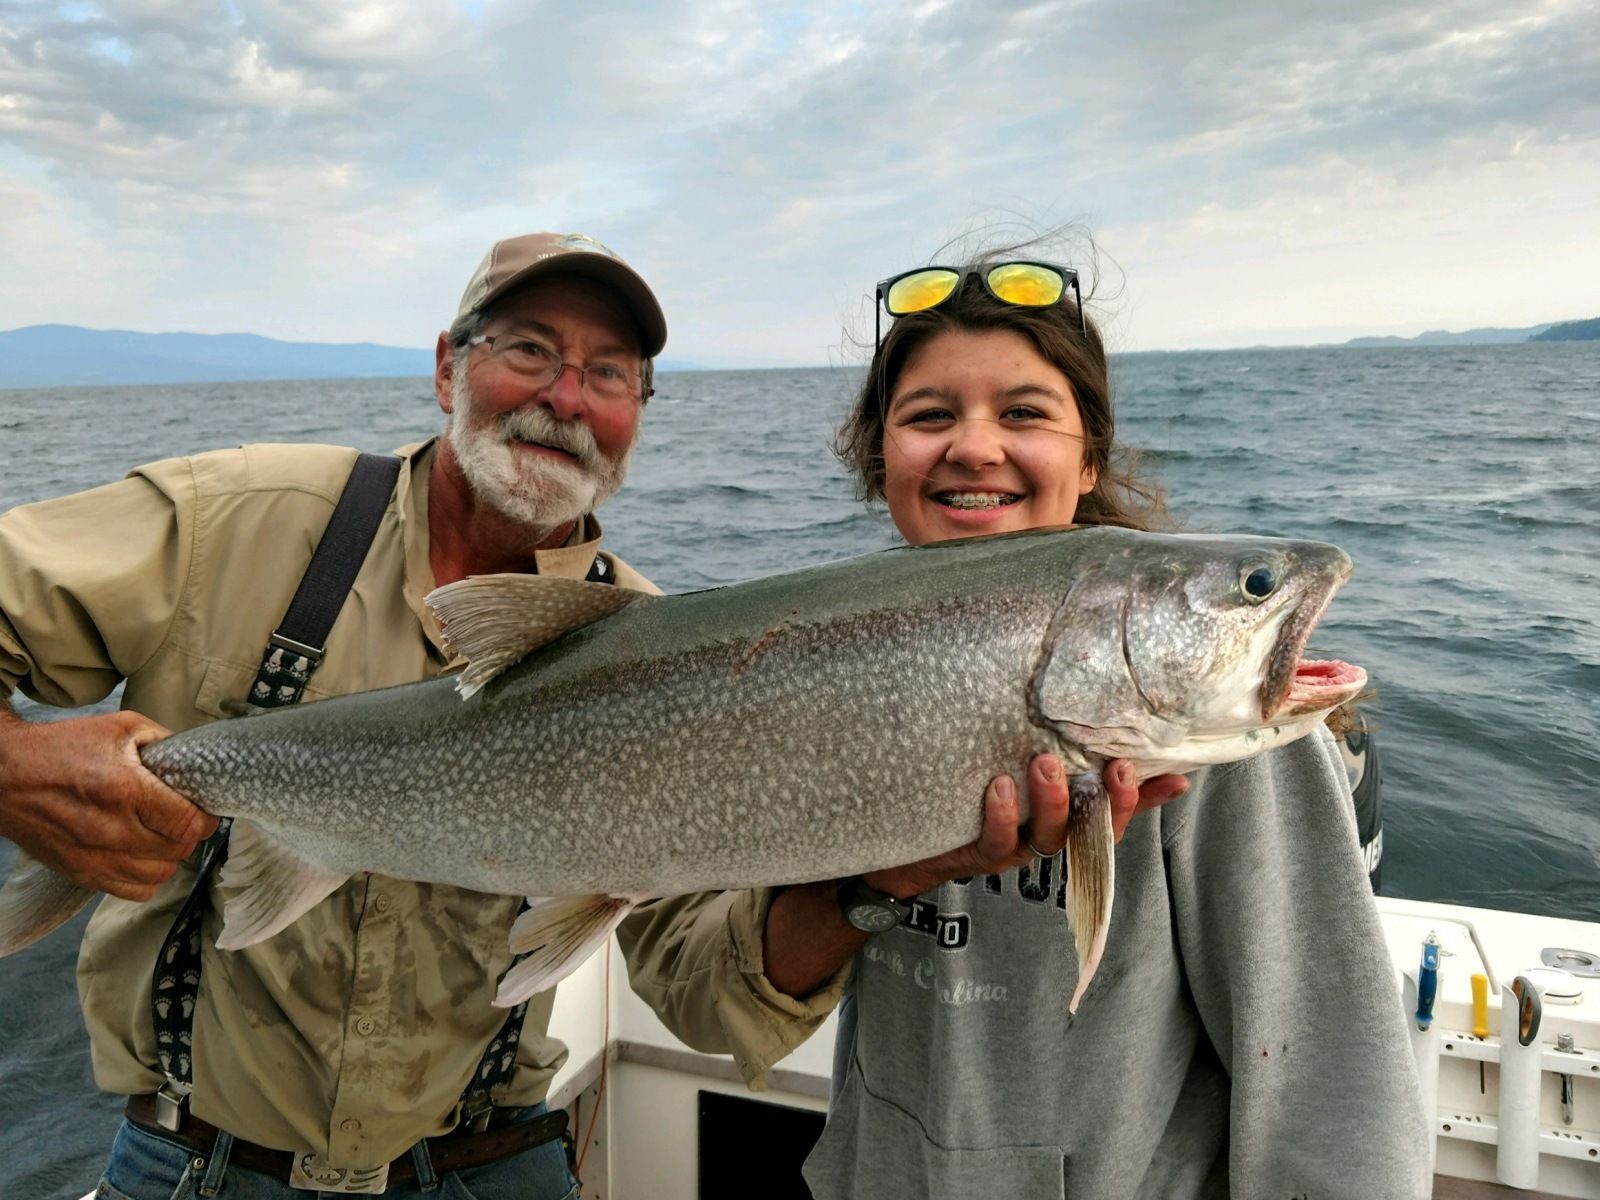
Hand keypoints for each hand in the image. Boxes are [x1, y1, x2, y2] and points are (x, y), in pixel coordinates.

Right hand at [0, 710, 217, 899]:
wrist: (5, 776)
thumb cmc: (62, 747)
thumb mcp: (122, 727)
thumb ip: (165, 742)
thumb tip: (196, 762)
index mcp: (125, 791)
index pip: (188, 823)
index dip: (206, 817)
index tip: (205, 809)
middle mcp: (111, 830)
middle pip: (179, 850)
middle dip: (189, 833)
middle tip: (183, 817)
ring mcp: (94, 857)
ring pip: (160, 875)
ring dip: (169, 856)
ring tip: (162, 835)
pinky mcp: (81, 873)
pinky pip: (134, 892)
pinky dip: (146, 877)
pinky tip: (141, 854)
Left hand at [862, 757, 1187, 899]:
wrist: (904, 841)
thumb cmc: (966, 791)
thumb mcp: (1009, 762)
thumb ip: (1050, 743)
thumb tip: (1081, 706)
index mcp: (1064, 813)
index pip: (1117, 809)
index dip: (1149, 799)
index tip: (1177, 776)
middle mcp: (1047, 834)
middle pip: (1095, 828)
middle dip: (1112, 801)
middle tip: (1115, 766)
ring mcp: (1016, 847)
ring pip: (1050, 836)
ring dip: (1053, 801)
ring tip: (1045, 762)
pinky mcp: (978, 855)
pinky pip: (997, 842)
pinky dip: (1002, 816)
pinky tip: (999, 788)